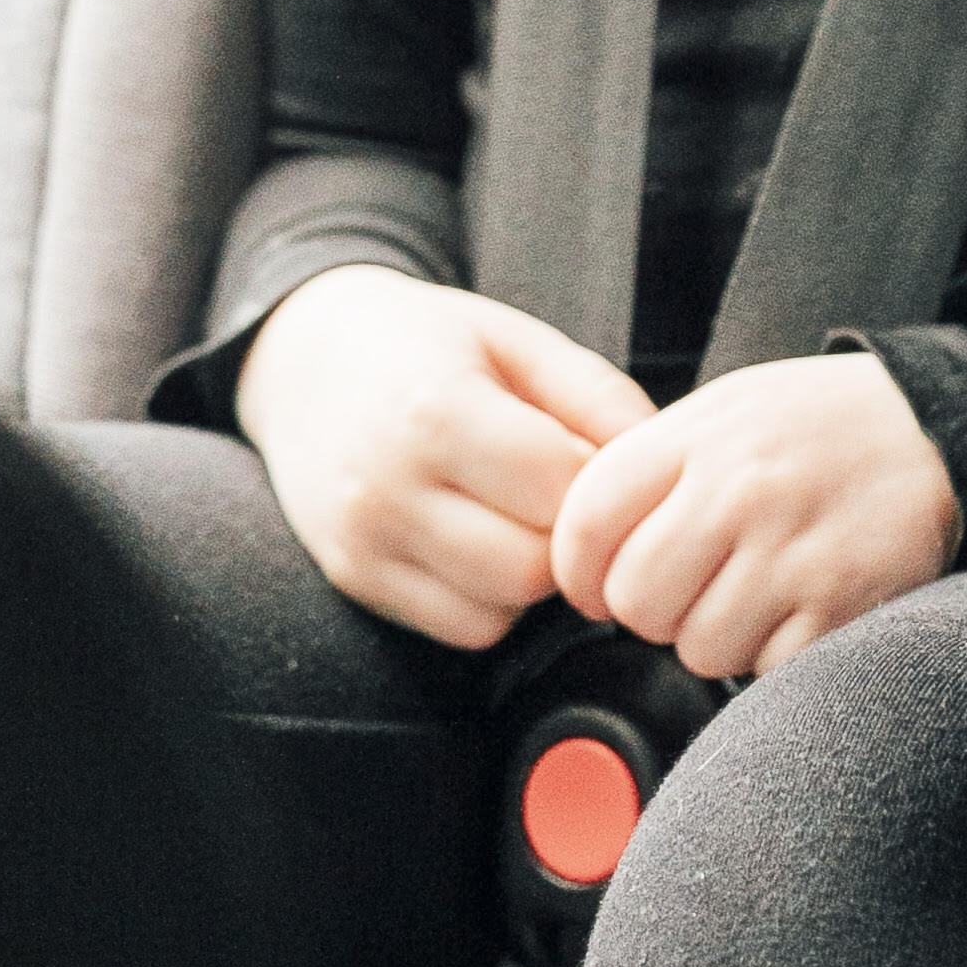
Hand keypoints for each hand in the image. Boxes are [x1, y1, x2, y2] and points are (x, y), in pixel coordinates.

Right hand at [239, 267, 652, 647]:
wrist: (303, 360)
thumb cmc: (424, 343)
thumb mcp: (515, 338)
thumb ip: (596, 396)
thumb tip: (663, 460)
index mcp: (434, 411)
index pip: (560, 491)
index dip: (603, 484)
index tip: (603, 461)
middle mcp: (388, 487)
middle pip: (532, 566)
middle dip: (571, 540)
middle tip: (568, 497)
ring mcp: (363, 542)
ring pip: (498, 609)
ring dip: (533, 576)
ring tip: (523, 515)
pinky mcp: (353, 579)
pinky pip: (459, 628)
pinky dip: (492, 600)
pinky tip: (484, 541)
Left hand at [549, 352, 960, 678]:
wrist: (935, 425)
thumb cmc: (817, 425)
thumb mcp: (725, 410)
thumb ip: (650, 466)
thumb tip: (576, 550)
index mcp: (699, 438)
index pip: (586, 524)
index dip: (579, 572)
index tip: (600, 582)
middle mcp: (741, 491)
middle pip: (634, 600)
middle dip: (654, 609)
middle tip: (696, 585)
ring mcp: (794, 551)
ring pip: (697, 647)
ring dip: (719, 636)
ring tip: (758, 591)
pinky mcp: (843, 604)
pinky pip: (765, 670)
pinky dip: (775, 654)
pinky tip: (799, 607)